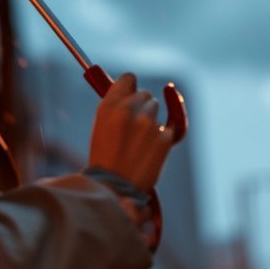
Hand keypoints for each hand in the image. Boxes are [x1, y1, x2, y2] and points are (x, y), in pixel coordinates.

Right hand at [87, 73, 173, 190]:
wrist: (115, 190)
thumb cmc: (105, 158)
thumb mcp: (101, 125)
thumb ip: (115, 103)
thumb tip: (129, 84)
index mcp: (109, 106)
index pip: (129, 79)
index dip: (130, 87)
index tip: (130, 94)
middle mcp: (130, 110)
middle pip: (145, 95)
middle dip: (140, 106)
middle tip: (132, 127)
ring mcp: (149, 124)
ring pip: (156, 109)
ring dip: (150, 121)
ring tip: (138, 143)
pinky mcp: (164, 138)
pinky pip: (168, 127)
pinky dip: (161, 136)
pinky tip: (150, 148)